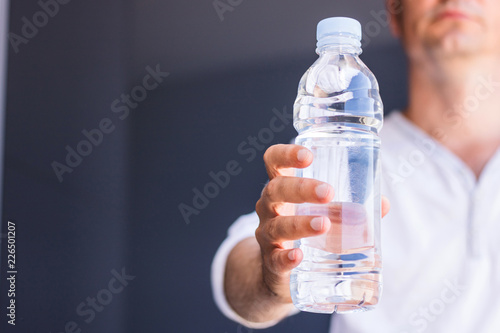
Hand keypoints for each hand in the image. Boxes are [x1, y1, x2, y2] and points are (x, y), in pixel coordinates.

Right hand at [255, 144, 389, 303]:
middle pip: (275, 190)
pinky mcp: (272, 261)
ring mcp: (268, 234)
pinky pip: (275, 258)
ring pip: (277, 225)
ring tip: (323, 224)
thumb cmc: (302, 229)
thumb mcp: (321, 212)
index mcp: (283, 187)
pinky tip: (298, 256)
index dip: (286, 154)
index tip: (308, 155)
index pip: (274, 161)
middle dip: (301, 189)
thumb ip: (348, 207)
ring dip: (300, 223)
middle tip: (328, 193)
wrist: (279, 269)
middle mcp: (270, 207)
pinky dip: (286, 257)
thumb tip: (383, 204)